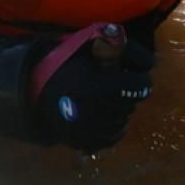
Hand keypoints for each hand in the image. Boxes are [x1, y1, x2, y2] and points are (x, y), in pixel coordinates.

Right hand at [31, 25, 153, 151]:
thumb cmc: (68, 60)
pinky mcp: (83, 142)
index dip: (138, 76)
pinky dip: (112, 124)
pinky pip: (114, 135)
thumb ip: (123, 47)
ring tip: (99, 95)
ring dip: (118, 107)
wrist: (34, 86)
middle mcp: (95, 111)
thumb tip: (151, 64)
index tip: (128, 71)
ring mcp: (88, 130)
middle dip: (125, 90)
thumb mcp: (92, 42)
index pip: (142, 85)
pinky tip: (100, 111)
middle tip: (108, 81)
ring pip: (124, 118)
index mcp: (98, 84)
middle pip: (132, 102)